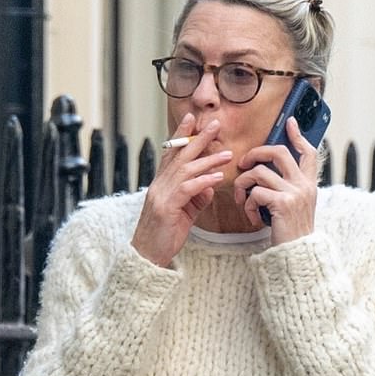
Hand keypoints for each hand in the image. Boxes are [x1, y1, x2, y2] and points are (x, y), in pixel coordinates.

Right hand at [131, 114, 231, 266]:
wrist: (147, 256)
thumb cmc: (165, 235)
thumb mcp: (184, 213)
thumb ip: (196, 197)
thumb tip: (211, 185)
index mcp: (161, 184)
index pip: (171, 154)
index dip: (181, 135)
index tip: (192, 119)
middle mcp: (159, 186)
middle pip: (179, 156)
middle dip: (197, 138)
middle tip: (214, 124)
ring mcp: (161, 196)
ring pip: (185, 170)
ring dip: (208, 160)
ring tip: (227, 154)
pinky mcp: (166, 209)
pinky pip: (187, 190)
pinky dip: (203, 182)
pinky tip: (217, 178)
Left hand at [233, 117, 317, 245]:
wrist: (297, 255)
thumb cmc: (291, 234)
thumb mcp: (295, 207)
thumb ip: (288, 189)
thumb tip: (267, 173)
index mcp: (309, 185)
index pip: (308, 152)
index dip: (298, 136)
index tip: (290, 123)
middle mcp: (304, 185)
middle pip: (279, 152)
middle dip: (256, 153)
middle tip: (244, 163)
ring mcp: (294, 193)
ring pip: (259, 173)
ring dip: (244, 185)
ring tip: (242, 200)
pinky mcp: (282, 203)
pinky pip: (255, 192)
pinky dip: (247, 205)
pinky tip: (252, 217)